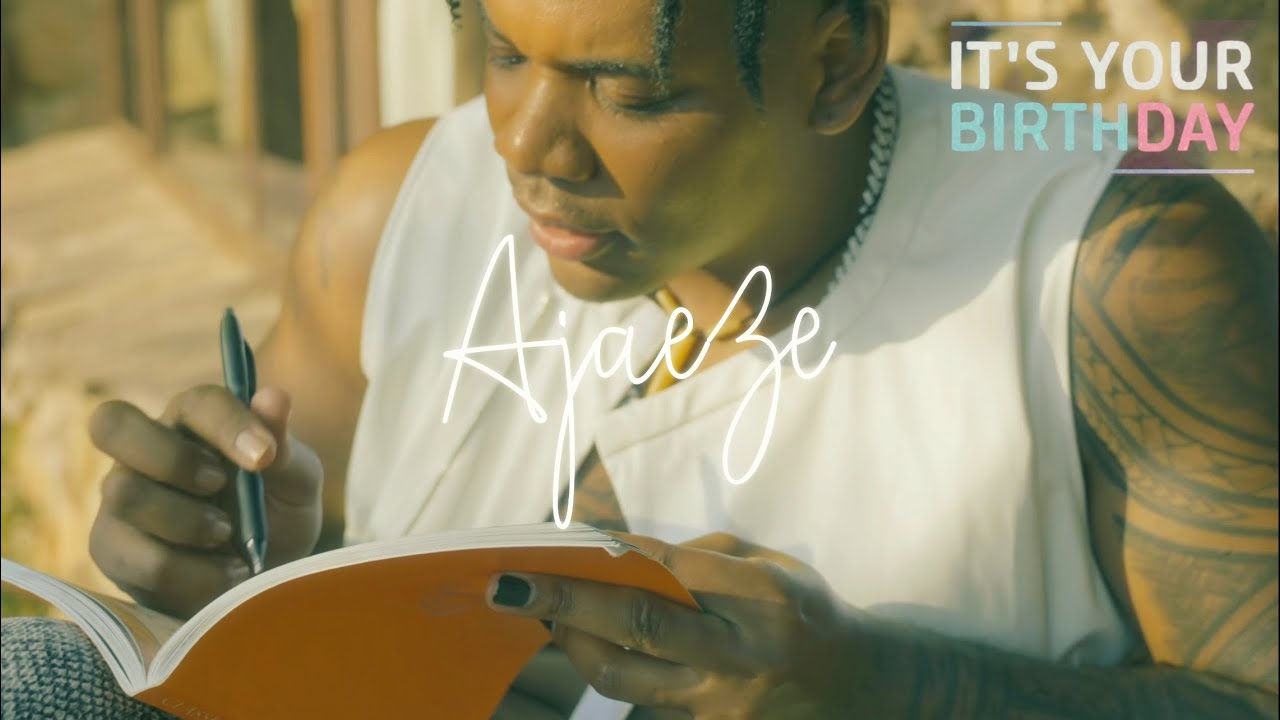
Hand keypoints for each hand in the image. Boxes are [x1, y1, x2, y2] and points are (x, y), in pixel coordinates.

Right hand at [88, 385, 322, 618]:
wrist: (263, 580)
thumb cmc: (278, 515)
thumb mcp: (295, 482)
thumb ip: (284, 444)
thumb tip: (275, 397)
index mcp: (194, 420)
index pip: (196, 403)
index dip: (227, 424)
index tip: (265, 456)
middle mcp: (145, 449)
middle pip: (113, 424)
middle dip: (173, 459)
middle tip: (218, 486)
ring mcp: (120, 497)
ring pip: (127, 495)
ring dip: (189, 523)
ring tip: (229, 538)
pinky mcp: (111, 548)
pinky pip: (135, 556)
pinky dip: (189, 572)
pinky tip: (222, 574)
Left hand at [485, 533, 858, 718]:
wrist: (861, 685)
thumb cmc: (804, 608)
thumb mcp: (769, 564)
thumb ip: (701, 558)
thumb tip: (619, 556)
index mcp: (762, 594)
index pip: (669, 568)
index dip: (607, 556)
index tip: (555, 546)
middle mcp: (744, 650)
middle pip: (640, 625)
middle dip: (566, 604)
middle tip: (507, 588)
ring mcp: (727, 700)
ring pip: (629, 678)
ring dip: (576, 646)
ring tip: (547, 619)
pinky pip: (648, 702)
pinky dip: (616, 672)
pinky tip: (592, 648)